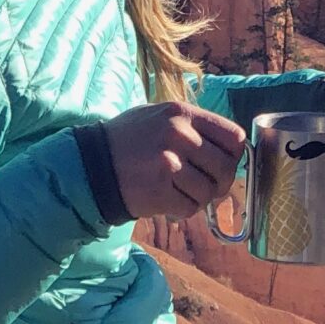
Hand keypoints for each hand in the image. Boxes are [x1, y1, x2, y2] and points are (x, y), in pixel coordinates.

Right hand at [102, 100, 245, 222]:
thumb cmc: (130, 140)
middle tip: (207, 187)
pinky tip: (168, 200)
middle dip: (220, 183)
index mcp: (183, 114)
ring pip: (209, 192)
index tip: (224, 163)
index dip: (234, 155)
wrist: (90, 163)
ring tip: (181, 192)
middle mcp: (178, 135)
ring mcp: (168, 163)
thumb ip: (196, 128)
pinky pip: (189, 208)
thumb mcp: (161, 117)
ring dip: (199, 198)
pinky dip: (182, 209)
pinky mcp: (158, 190)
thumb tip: (234, 150)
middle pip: (225, 168)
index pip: (234, 137)